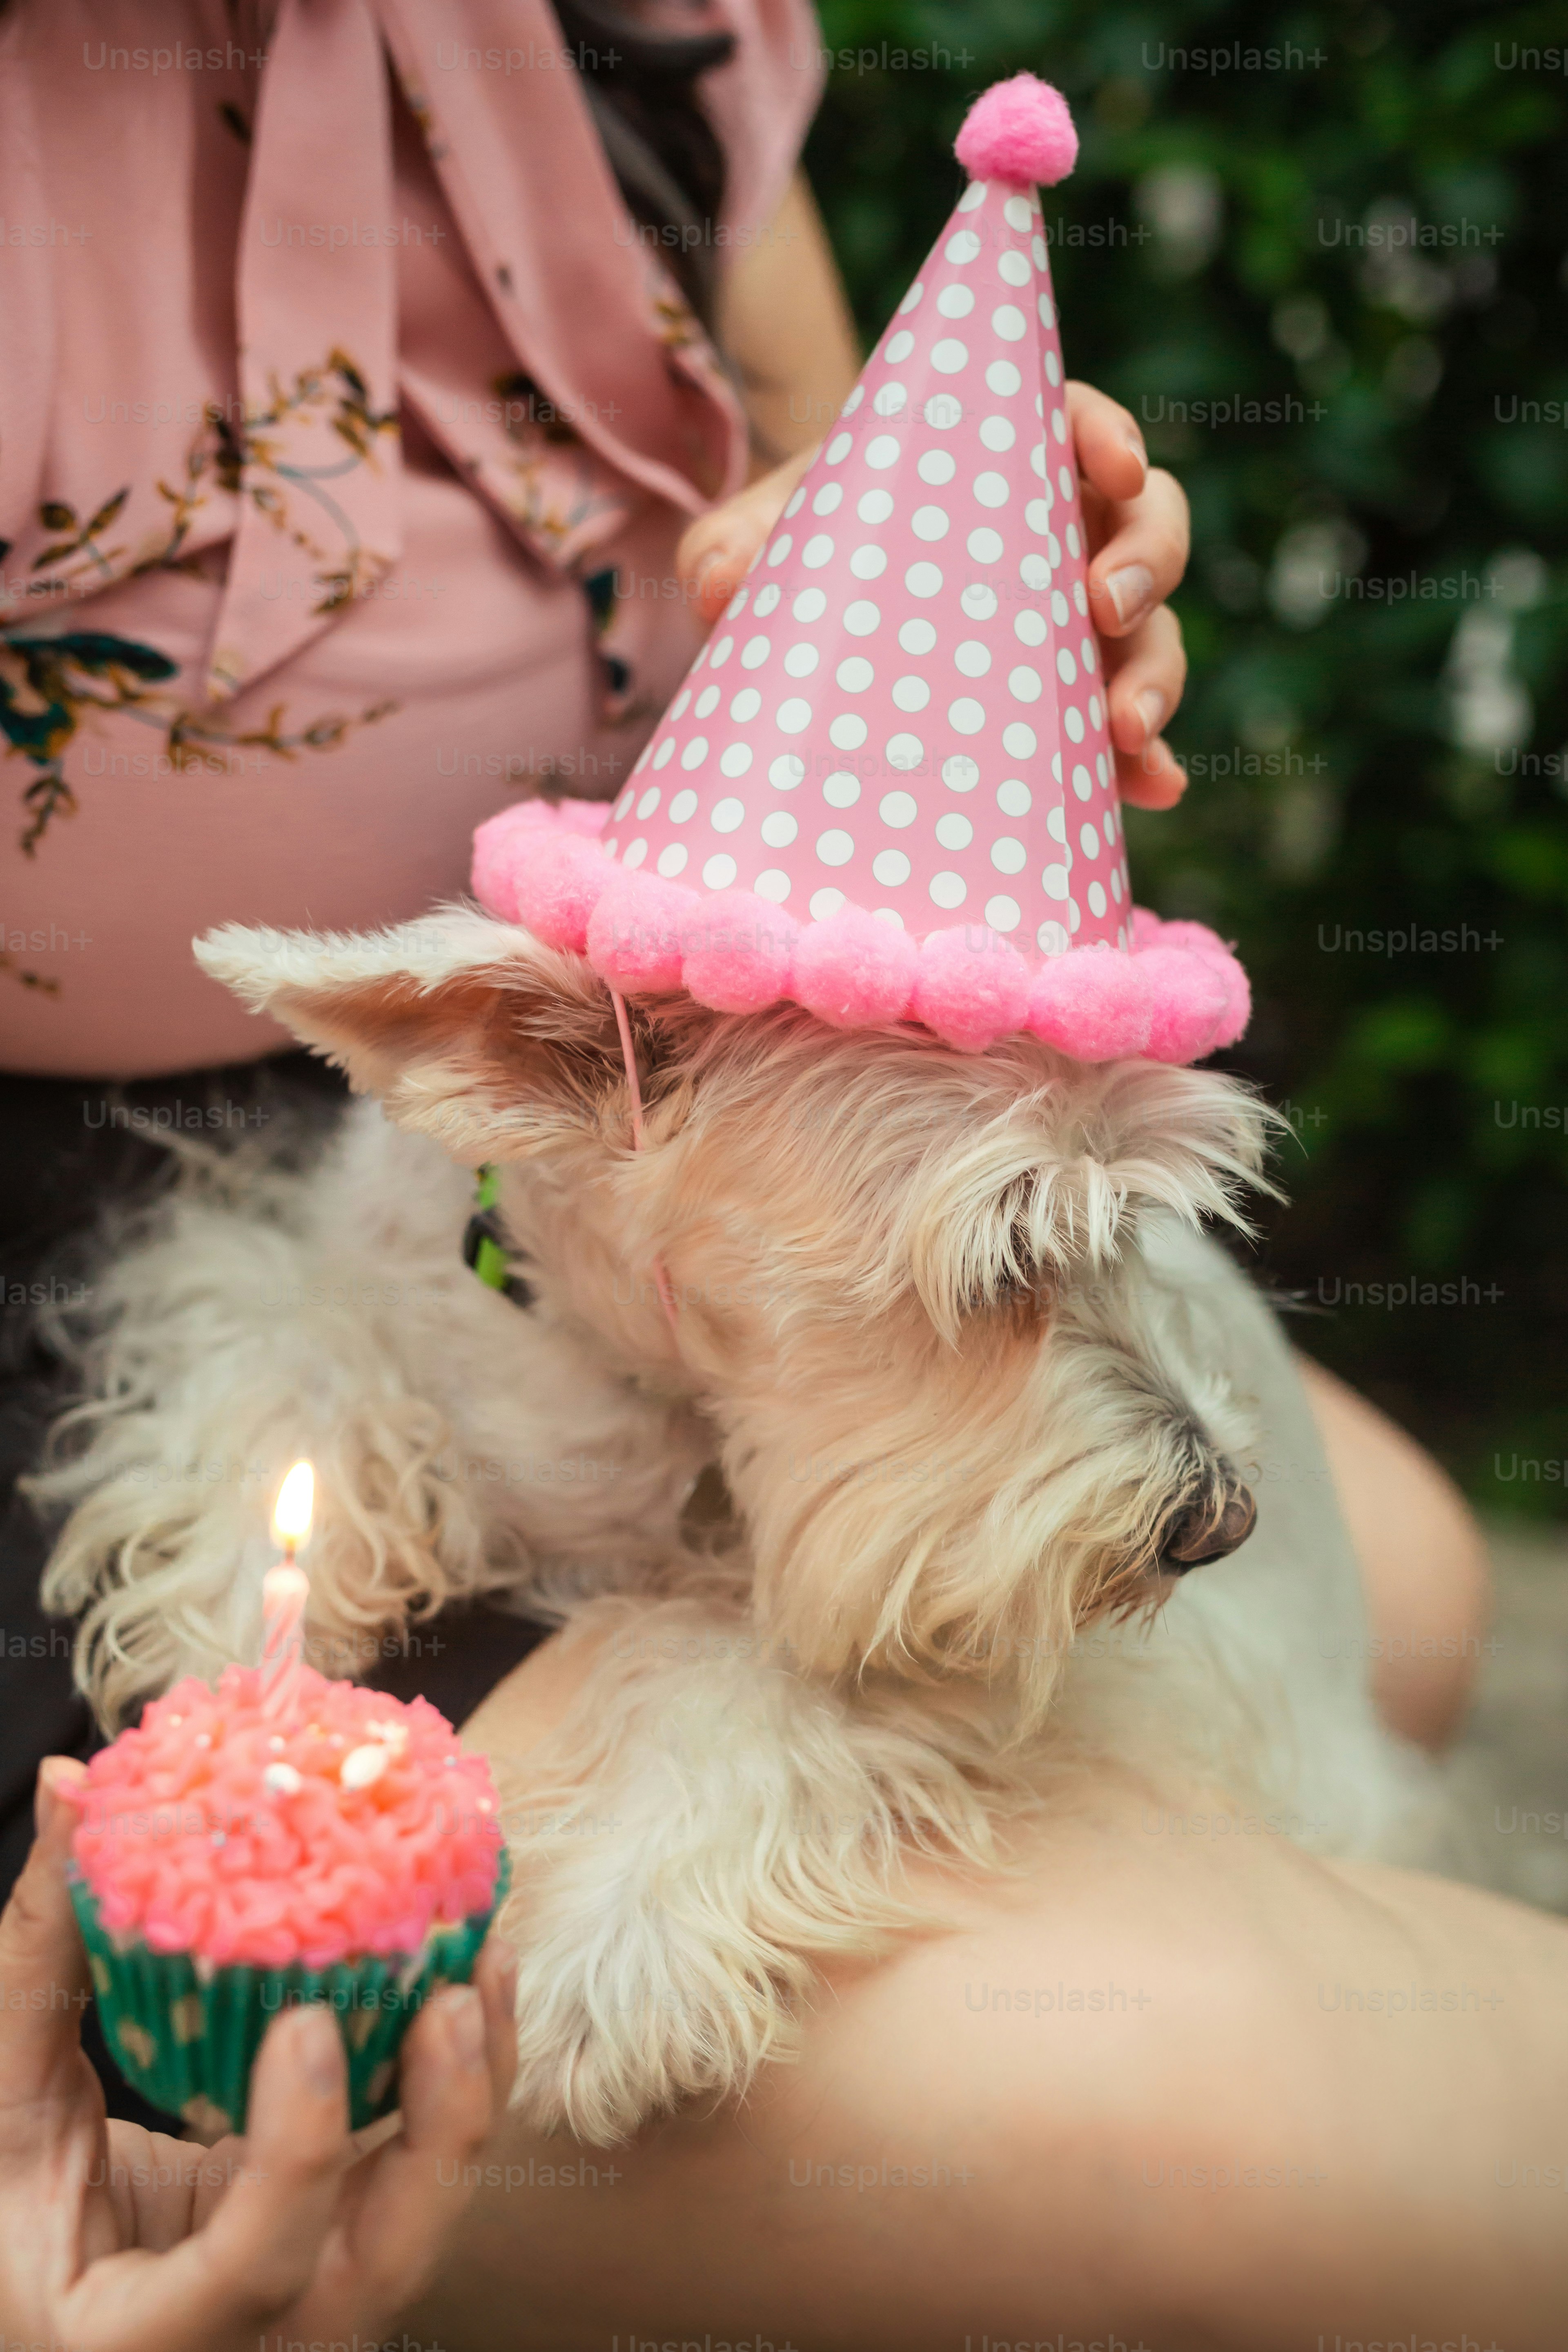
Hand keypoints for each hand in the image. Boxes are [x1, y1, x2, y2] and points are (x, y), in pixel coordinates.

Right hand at [0, 1757, 516, 2351]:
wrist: (41, 2276)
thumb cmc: (9, 2202)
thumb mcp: (5, 2103)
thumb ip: (42, 1959)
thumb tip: (73, 1785)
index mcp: (143, 2339)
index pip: (255, 2271)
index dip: (300, 2157)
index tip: (309, 2024)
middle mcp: (255, 2343)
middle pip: (387, 2265)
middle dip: (438, 2131)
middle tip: (449, 1997)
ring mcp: (312, 2304)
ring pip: (428, 2222)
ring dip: (468, 2095)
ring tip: (480, 1966)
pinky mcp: (341, 2247)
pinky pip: (420, 2175)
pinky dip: (455, 2083)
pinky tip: (469, 1983)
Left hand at [675, 384, 1191, 810]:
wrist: (814, 624)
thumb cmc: (805, 548)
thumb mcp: (758, 538)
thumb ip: (732, 545)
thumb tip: (715, 588)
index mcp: (1008, 459)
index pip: (1081, 425)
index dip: (1111, 435)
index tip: (1114, 463)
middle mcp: (1065, 535)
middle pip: (1149, 526)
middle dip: (1145, 563)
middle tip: (1104, 608)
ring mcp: (1081, 627)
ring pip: (1152, 635)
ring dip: (1153, 677)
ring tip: (1124, 728)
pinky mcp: (1075, 709)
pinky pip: (1127, 734)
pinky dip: (1144, 762)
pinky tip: (1152, 790)